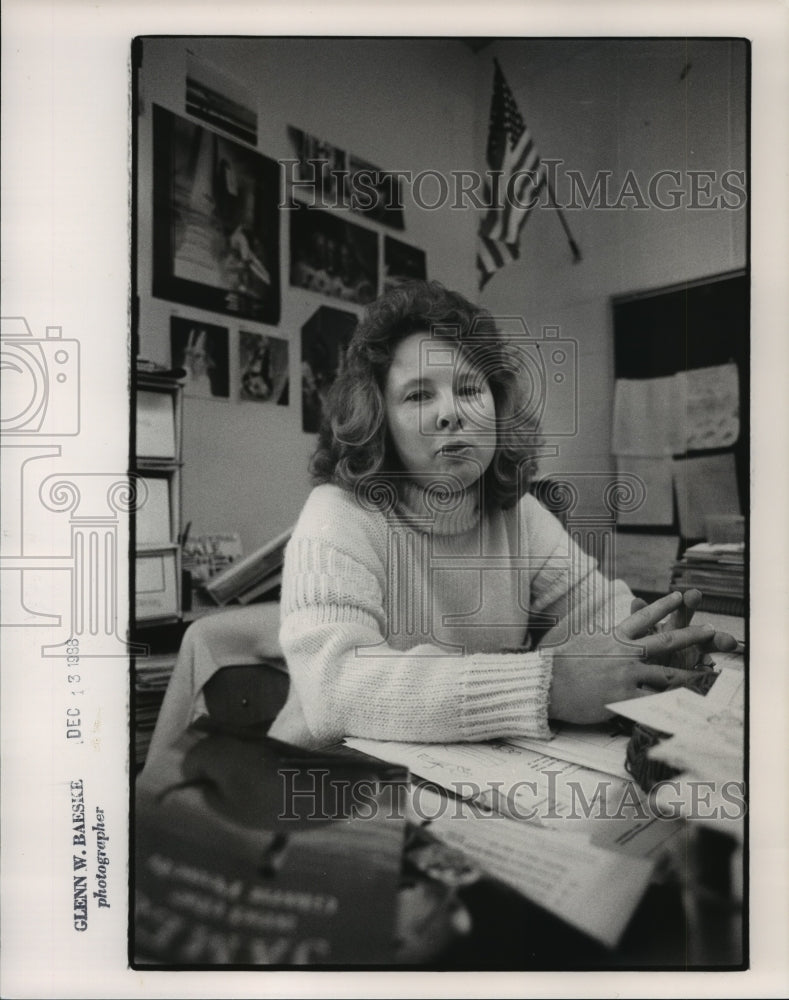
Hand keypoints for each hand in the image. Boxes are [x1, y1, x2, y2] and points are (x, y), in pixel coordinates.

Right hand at [548, 591, 727, 723]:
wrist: (545, 682)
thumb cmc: (559, 663)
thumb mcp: (583, 642)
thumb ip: (604, 639)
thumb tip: (611, 635)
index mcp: (614, 637)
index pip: (643, 616)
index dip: (663, 606)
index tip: (679, 596)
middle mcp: (623, 653)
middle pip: (665, 641)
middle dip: (691, 635)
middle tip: (710, 629)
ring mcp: (625, 674)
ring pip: (666, 674)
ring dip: (689, 675)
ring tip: (707, 674)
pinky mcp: (622, 697)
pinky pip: (651, 701)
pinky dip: (667, 703)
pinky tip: (683, 705)